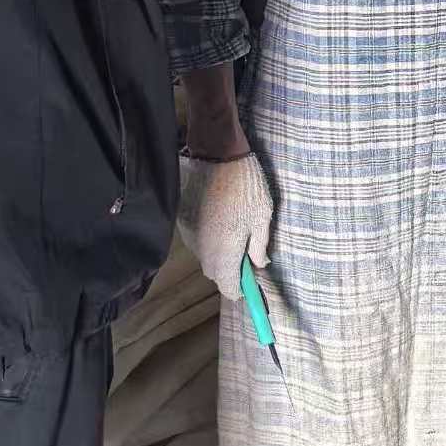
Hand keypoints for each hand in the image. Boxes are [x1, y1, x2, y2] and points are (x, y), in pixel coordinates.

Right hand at [177, 149, 273, 299]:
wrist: (217, 155)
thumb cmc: (246, 186)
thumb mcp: (262, 216)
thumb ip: (259, 246)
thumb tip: (259, 264)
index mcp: (225, 250)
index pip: (228, 285)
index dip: (238, 290)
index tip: (248, 290)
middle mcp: (204, 248)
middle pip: (214, 273)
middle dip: (228, 274)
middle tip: (245, 261)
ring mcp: (190, 234)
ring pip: (203, 258)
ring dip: (217, 257)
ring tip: (233, 239)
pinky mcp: (183, 221)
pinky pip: (196, 242)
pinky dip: (207, 241)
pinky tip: (219, 225)